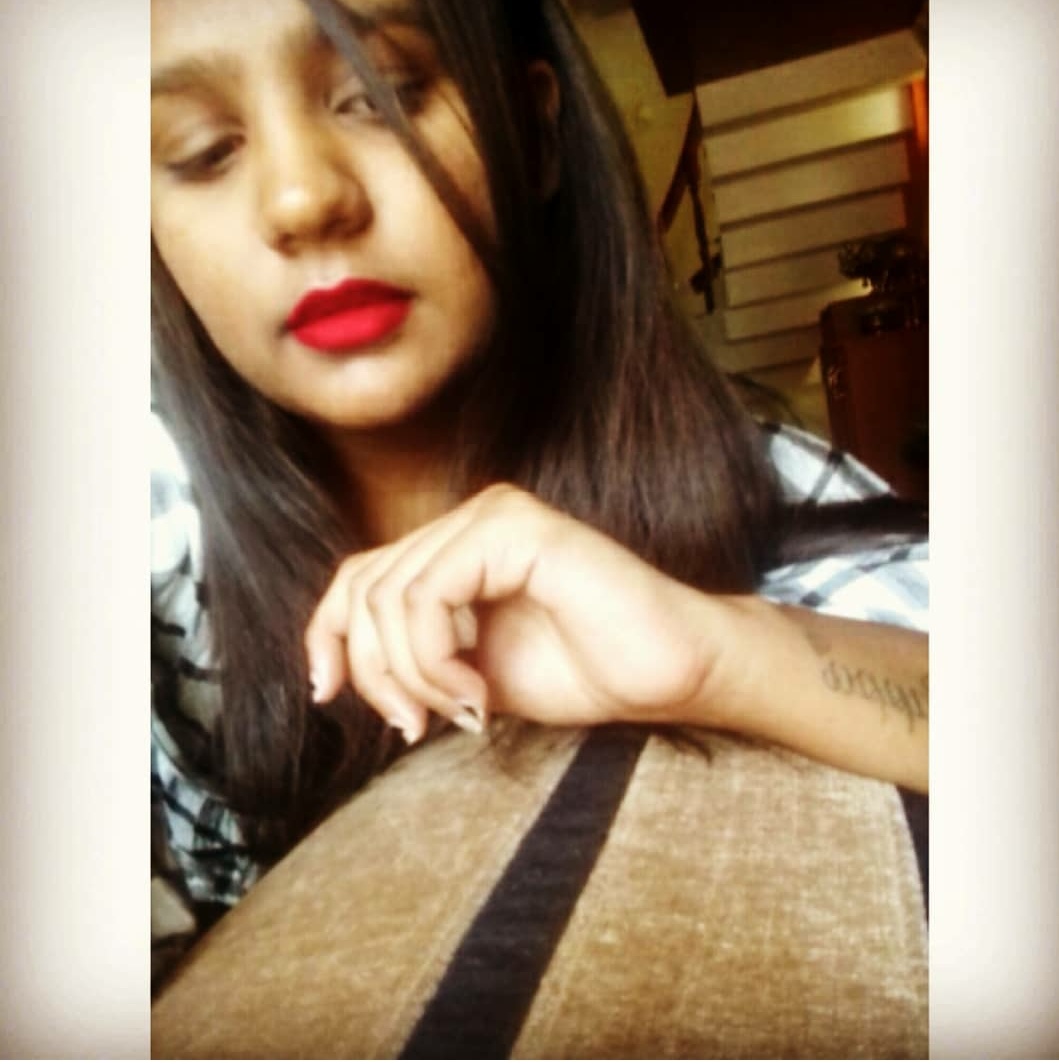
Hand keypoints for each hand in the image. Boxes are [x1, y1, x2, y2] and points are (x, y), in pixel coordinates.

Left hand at [304, 484, 722, 742]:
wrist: (668, 676)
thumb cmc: (582, 672)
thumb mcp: (465, 672)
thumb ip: (408, 655)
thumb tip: (331, 671)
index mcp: (456, 546)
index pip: (358, 578)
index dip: (326, 635)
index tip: (328, 695)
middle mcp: (470, 519)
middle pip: (364, 590)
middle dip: (375, 673)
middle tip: (415, 726)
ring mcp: (493, 516)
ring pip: (389, 597)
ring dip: (411, 676)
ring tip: (461, 712)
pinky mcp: (516, 529)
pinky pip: (429, 595)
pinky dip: (434, 659)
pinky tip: (476, 694)